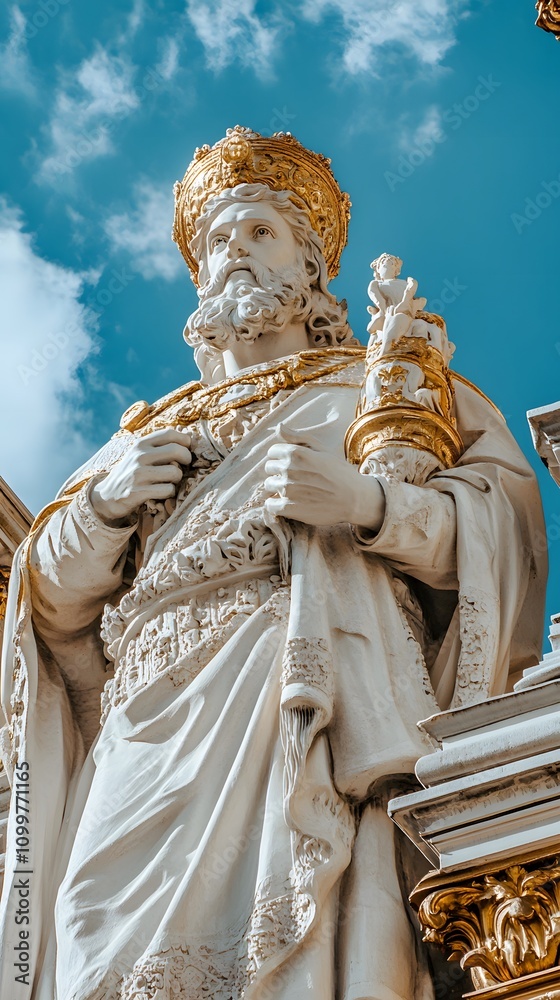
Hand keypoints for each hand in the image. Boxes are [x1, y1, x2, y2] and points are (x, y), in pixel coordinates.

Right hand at [91, 428, 191, 525]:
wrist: (107, 495)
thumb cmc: (131, 472)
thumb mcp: (139, 454)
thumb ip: (160, 445)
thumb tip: (189, 435)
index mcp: (141, 444)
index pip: (170, 433)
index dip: (185, 441)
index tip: (187, 449)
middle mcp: (139, 456)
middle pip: (177, 450)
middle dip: (186, 459)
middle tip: (183, 466)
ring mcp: (138, 474)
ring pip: (175, 472)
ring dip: (177, 479)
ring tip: (169, 480)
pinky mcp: (138, 491)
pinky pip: (168, 490)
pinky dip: (169, 492)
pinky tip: (162, 492)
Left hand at [263, 427, 384, 530]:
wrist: (355, 499)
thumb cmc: (339, 472)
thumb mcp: (322, 448)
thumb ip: (297, 437)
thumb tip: (278, 426)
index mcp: (296, 453)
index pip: (272, 452)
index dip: (282, 457)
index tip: (294, 463)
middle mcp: (289, 469)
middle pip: (269, 468)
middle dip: (279, 471)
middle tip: (297, 478)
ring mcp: (288, 489)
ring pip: (269, 485)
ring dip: (278, 488)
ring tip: (296, 490)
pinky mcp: (289, 508)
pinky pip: (270, 505)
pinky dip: (275, 505)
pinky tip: (287, 504)